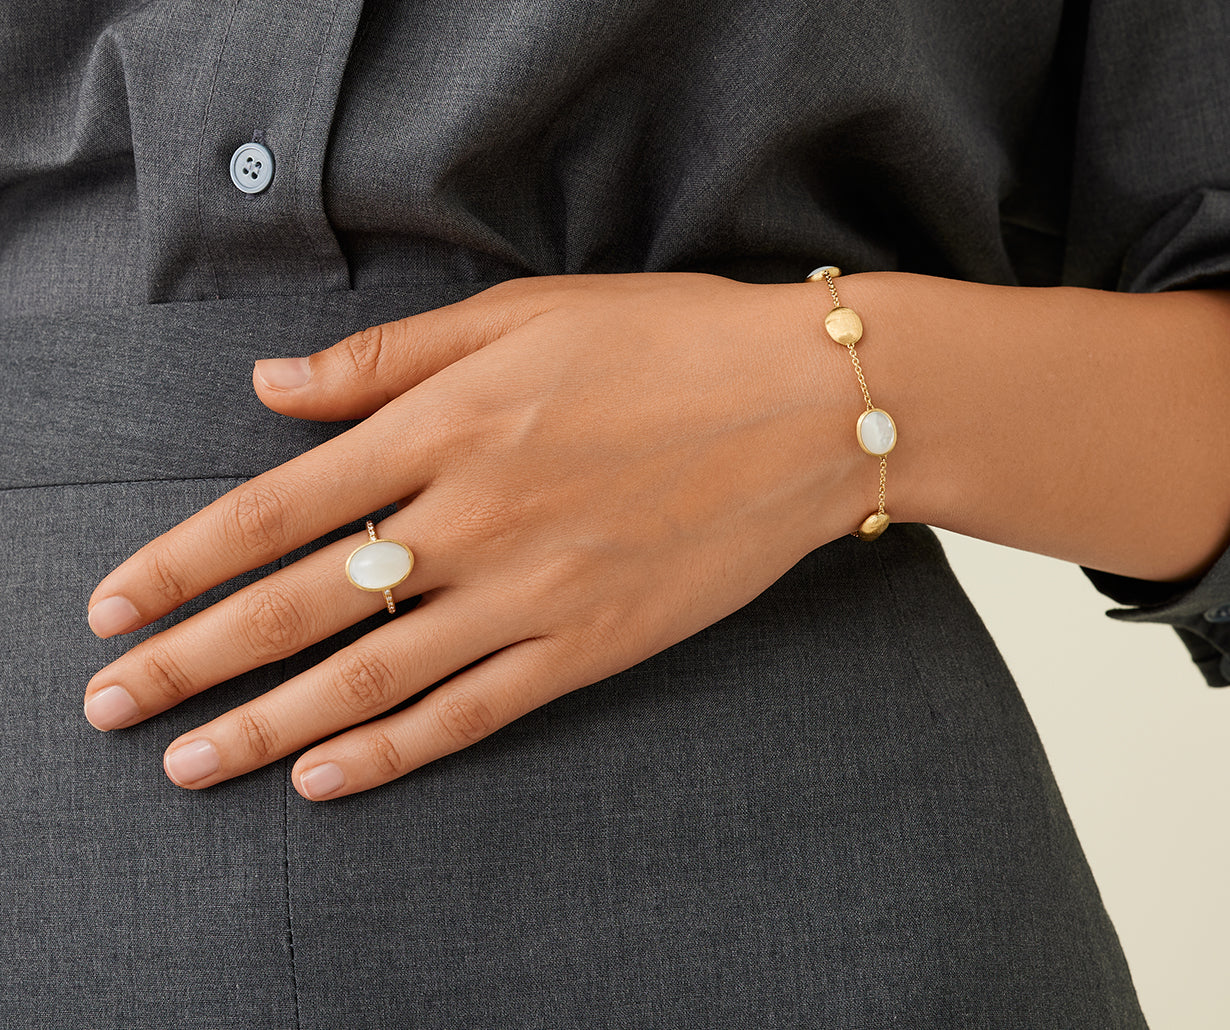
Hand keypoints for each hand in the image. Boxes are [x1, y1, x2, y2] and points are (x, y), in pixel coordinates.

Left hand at [83, 273, 865, 799]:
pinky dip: (394, 752)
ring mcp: (535, 590)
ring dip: (271, 726)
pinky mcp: (592, 643)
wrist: (807, 406)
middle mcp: (476, 515)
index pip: (279, 508)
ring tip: (191, 766)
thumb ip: (390, 356)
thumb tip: (274, 387)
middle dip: (194, 659)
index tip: (113, 607)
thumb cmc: (668, 340)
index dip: (183, 564)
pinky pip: (474, 710)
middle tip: (112, 709)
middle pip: (304, 604)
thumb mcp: (524, 313)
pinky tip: (326, 781)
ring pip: (374, 674)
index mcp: (450, 422)